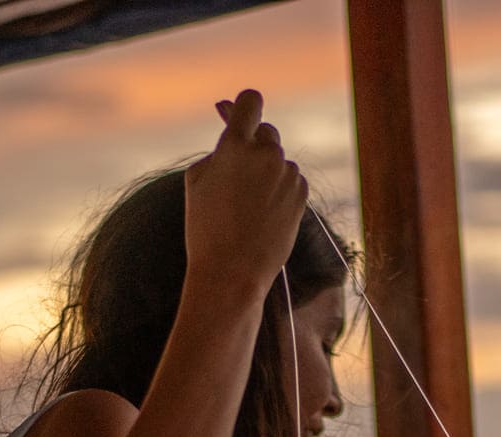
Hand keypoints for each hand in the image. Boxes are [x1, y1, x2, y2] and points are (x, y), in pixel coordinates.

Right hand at [184, 89, 307, 299]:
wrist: (232, 271)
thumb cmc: (207, 228)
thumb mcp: (197, 181)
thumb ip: (217, 147)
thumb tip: (231, 121)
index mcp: (235, 146)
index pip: (250, 101)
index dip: (244, 107)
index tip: (240, 114)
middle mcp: (266, 155)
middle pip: (266, 131)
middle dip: (254, 146)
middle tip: (239, 174)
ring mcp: (287, 174)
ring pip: (278, 160)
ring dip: (267, 173)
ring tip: (248, 207)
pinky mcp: (302, 194)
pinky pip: (291, 180)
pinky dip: (280, 190)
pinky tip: (263, 215)